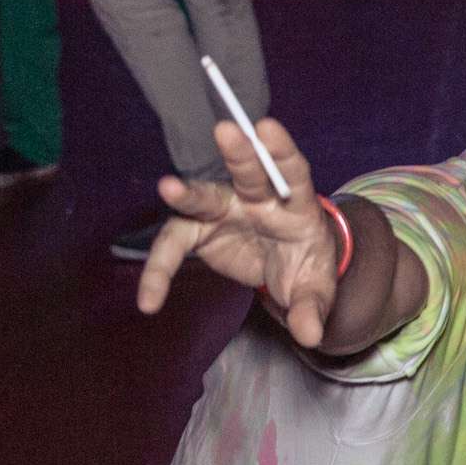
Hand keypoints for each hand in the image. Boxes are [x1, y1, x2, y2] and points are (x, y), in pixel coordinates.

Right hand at [137, 119, 340, 348]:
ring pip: (204, 198)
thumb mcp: (315, 291)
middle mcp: (257, 199)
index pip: (292, 174)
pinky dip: (160, 270)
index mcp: (295, 206)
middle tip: (227, 131)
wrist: (287, 272)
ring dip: (186, 194)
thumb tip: (309, 335)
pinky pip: (174, 246)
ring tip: (167, 188)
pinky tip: (150, 300)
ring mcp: (224, 210)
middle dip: (239, 154)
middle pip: (249, 173)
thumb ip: (312, 310)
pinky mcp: (198, 230)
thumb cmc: (305, 269)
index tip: (268, 129)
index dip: (281, 151)